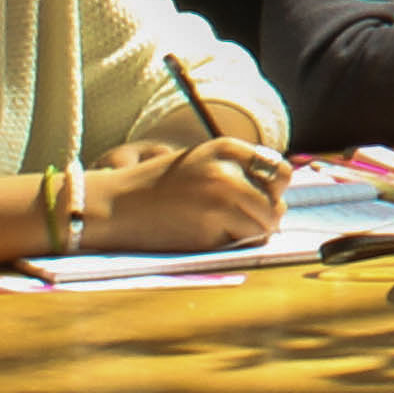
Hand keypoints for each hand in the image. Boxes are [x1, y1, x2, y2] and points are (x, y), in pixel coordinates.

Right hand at [86, 138, 288, 252]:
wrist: (114, 205)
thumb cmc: (157, 185)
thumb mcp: (201, 161)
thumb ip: (238, 169)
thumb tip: (279, 200)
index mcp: (227, 148)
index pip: (279, 171)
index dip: (274, 189)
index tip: (263, 198)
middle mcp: (228, 172)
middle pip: (274, 202)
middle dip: (266, 216)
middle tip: (245, 223)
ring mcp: (221, 202)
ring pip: (263, 225)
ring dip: (250, 232)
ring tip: (223, 229)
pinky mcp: (210, 231)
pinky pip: (239, 243)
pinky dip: (231, 244)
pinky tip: (206, 236)